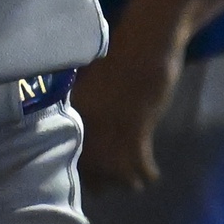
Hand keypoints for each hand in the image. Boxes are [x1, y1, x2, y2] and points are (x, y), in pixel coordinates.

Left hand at [72, 28, 184, 190]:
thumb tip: (82, 134)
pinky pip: (140, 166)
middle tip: (117, 183)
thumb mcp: (91, 80)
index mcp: (73, 110)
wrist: (147, 40)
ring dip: (127, 180)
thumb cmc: (120, 55)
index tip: (92, 178)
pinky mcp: (137, 130)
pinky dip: (148, 173)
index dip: (83, 169)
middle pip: (91, 170)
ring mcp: (110, 129)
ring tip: (135, 182)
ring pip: (116, 173)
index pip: (70, 152)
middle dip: (104, 181)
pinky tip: (152, 173)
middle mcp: (87, 124)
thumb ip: (84, 107)